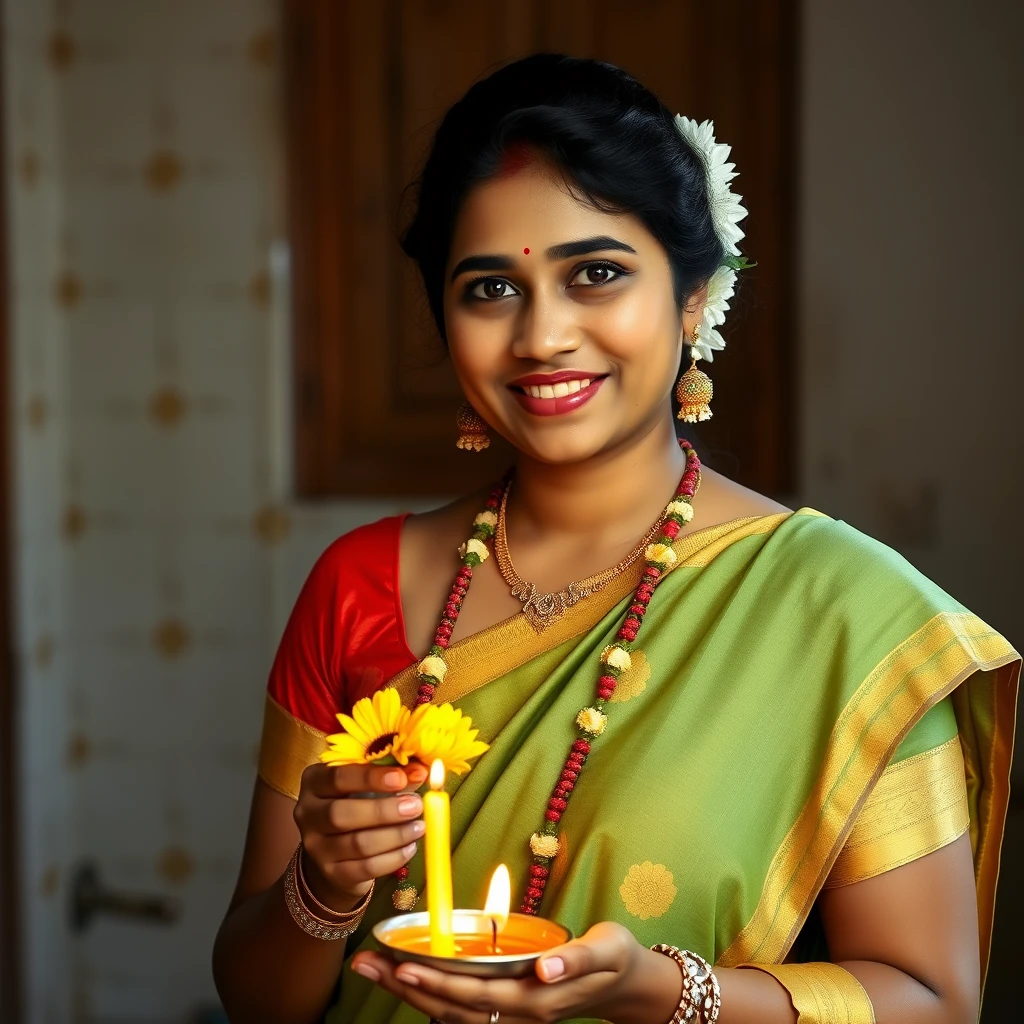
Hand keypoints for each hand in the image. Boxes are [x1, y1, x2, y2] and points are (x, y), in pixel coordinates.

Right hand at [293, 761, 428, 911]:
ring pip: (356, 844)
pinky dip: (392, 859)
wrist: (337, 848)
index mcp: (314, 781)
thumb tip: (421, 772)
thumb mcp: (366, 782)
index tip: (402, 777)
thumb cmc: (357, 801)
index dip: (371, 777)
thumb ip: (392, 775)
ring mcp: (316, 846)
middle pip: (342, 814)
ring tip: (419, 827)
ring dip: (394, 835)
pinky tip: (410, 847)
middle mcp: (307, 813)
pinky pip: (365, 868)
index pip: (338, 777)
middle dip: (383, 811)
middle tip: (416, 806)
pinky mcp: (332, 873)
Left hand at [351, 921, 659, 1023]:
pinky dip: (429, 998)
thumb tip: (545, 966)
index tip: (402, 964)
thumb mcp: (606, 950)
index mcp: (538, 999)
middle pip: (451, 1007)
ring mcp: (512, 1017)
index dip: (437, 982)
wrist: (626, 984)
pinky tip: (405, 982)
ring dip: (409, 993)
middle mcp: (519, 1015)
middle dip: (406, 987)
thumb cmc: (615, 957)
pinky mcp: (508, 1010)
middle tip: (365, 963)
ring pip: (450, 1013)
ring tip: (373, 969)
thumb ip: (576, 960)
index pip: (476, 994)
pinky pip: (460, 1012)